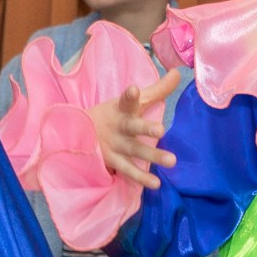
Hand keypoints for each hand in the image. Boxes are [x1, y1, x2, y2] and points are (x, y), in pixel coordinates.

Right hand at [90, 68, 181, 189]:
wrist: (78, 134)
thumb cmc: (115, 114)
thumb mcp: (132, 101)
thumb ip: (158, 89)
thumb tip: (178, 73)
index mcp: (122, 109)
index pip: (126, 100)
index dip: (129, 95)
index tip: (133, 89)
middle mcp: (118, 126)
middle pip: (131, 127)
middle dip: (145, 128)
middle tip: (160, 130)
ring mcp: (114, 145)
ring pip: (134, 150)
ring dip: (152, 156)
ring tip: (172, 161)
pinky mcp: (112, 161)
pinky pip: (128, 171)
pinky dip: (141, 178)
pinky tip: (156, 183)